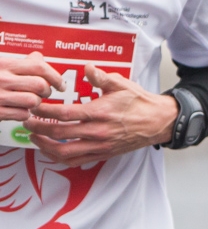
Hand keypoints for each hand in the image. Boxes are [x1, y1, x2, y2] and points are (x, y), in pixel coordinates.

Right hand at [0, 52, 62, 122]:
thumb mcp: (0, 66)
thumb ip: (20, 63)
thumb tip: (38, 57)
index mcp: (4, 64)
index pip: (39, 66)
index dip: (55, 76)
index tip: (60, 84)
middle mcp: (1, 79)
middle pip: (40, 85)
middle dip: (47, 91)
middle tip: (44, 93)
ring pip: (33, 101)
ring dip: (35, 103)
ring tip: (29, 102)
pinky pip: (22, 114)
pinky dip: (24, 114)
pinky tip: (17, 110)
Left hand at [24, 65, 178, 167]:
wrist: (159, 121)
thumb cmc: (141, 103)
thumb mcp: (122, 85)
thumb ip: (101, 77)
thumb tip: (87, 68)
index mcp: (100, 112)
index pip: (64, 113)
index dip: (44, 111)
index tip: (34, 107)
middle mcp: (98, 131)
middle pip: (59, 134)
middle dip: (38, 129)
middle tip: (27, 123)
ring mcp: (101, 145)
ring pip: (65, 152)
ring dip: (45, 147)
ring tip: (35, 139)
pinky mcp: (104, 154)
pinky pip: (77, 161)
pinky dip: (60, 158)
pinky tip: (52, 151)